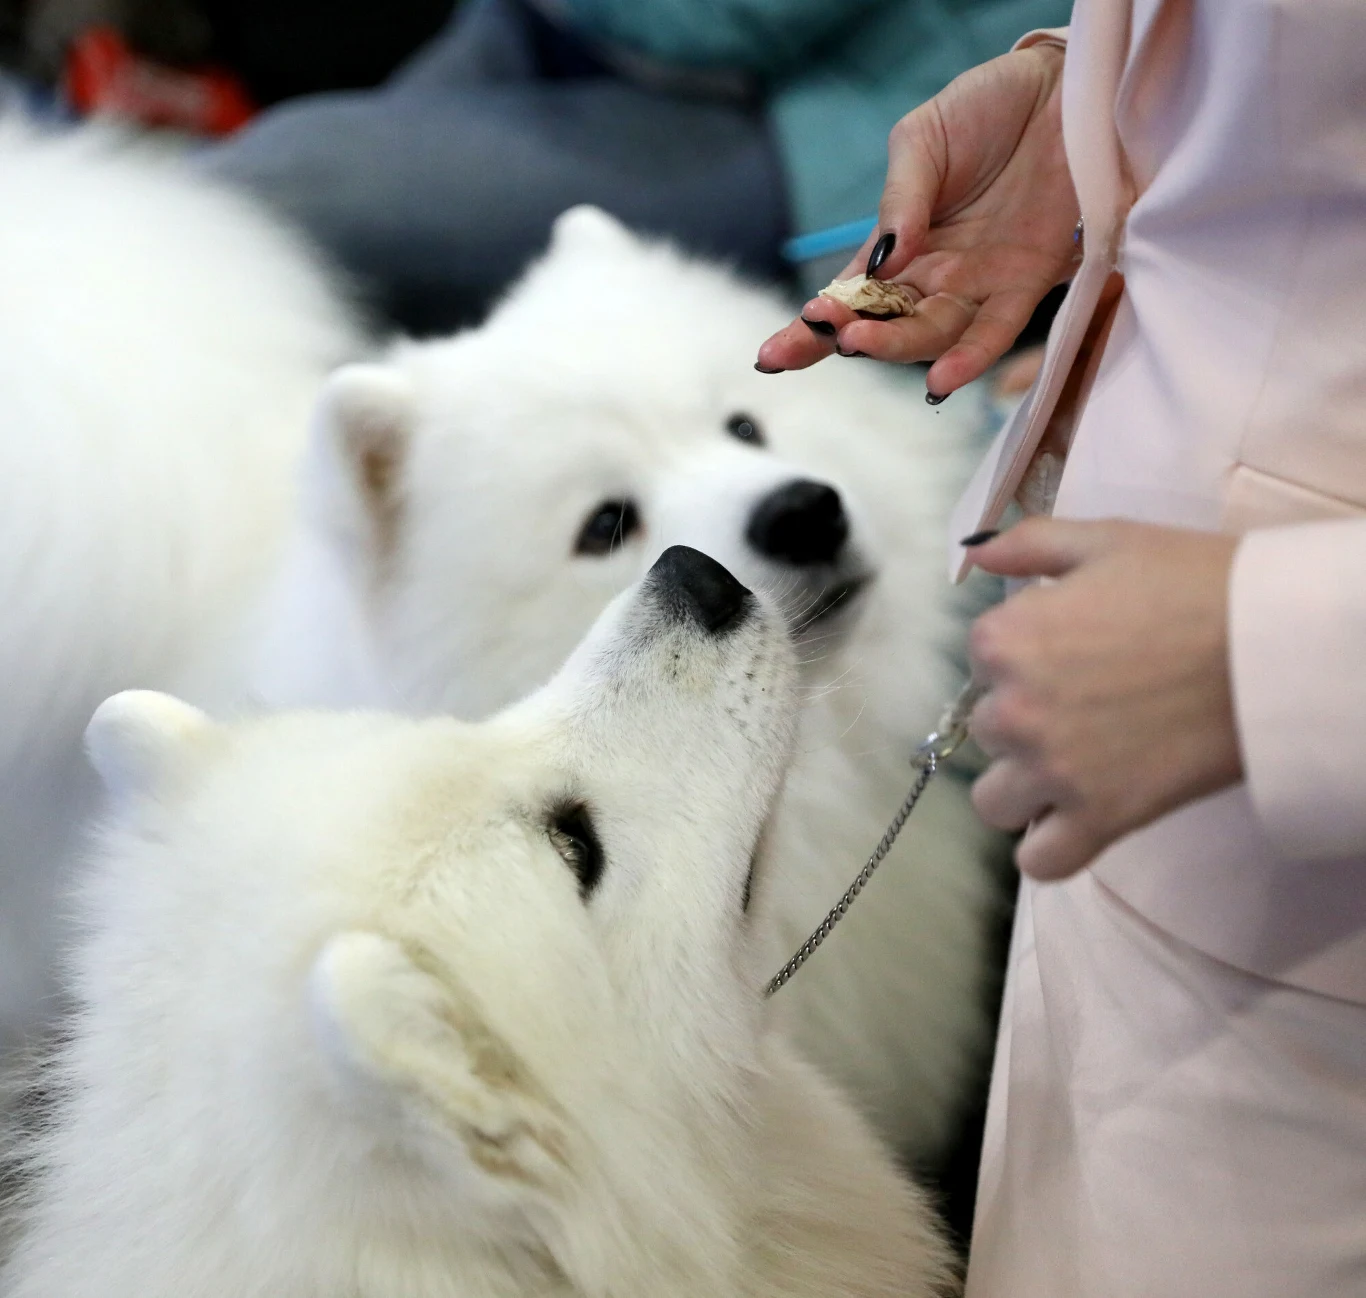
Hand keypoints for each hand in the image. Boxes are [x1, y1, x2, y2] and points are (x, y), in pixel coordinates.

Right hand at [757, 44, 1077, 397]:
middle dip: (846, 337)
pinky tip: (939, 380)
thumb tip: (885, 260)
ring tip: (861, 342)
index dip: (810, 329)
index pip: (847, 298)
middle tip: (827, 332)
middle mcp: (933, 276)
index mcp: (897, 245)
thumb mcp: (923, 140)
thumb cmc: (986, 110)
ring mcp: (978, 284)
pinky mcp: (1026, 283)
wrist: (1061, 90)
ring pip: (930, 334)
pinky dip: (968, 360)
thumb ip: (901, 199)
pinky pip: (994, 333)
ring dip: (895, 345)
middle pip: (882, 326)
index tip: (772, 356)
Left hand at [965, 519, 1242, 879]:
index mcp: (1005, 640)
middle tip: (1087, 703)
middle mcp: (1013, 710)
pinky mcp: (1101, 820)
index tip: (1073, 650)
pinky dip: (1050, 848)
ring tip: (1074, 765)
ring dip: (1024, 786)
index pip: (981, 658)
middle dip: (1025, 717)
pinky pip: (1040, 861)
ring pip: (997, 800)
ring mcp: (1053, 771)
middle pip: (987, 728)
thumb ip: (1030, 544)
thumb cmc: (1194, 584)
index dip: (1024, 652)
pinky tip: (1075, 821)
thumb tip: (976, 559)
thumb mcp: (1106, 540)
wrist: (1272, 643)